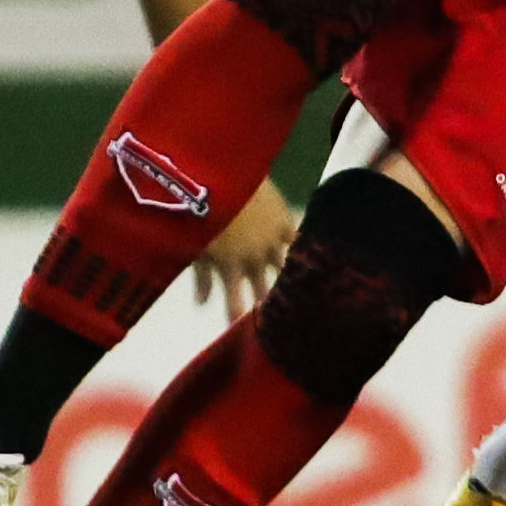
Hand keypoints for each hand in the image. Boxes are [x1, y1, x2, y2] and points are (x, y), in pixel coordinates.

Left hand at [194, 184, 295, 317]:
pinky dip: (300, 252)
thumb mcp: (197, 245)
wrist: (225, 175)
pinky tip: (308, 261)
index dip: (238, 316)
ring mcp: (272, 240)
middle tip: (271, 316)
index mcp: (230, 266)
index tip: (240, 330)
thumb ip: (201, 276)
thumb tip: (201, 304)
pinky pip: (296, 242)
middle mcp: (255, 258)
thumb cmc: (203, 210)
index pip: (236, 301)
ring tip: (294, 294)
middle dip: (265, 303)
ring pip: (283, 268)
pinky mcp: (284, 221)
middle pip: (263, 288)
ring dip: (286, 281)